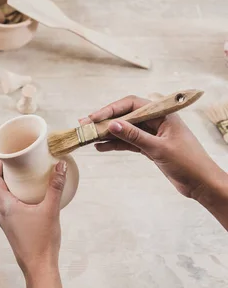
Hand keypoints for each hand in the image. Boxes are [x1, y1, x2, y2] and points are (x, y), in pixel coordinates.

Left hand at [0, 159, 66, 278]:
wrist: (38, 267)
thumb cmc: (43, 240)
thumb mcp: (51, 210)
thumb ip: (56, 187)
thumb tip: (60, 165)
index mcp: (6, 206)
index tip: (5, 155)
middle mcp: (1, 213)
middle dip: (0, 173)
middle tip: (13, 163)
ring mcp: (4, 221)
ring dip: (4, 186)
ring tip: (19, 177)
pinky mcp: (11, 228)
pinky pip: (5, 207)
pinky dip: (10, 197)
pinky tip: (26, 196)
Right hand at [84, 95, 224, 199]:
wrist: (202, 183)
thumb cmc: (188, 163)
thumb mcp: (159, 148)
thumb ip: (134, 136)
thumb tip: (113, 124)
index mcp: (163, 114)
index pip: (132, 104)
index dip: (111, 109)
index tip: (94, 117)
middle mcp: (156, 121)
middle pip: (126, 116)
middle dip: (105, 120)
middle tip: (84, 125)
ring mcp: (152, 134)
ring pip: (125, 129)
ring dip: (107, 133)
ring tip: (89, 137)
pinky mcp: (149, 147)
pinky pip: (128, 142)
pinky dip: (115, 144)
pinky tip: (101, 147)